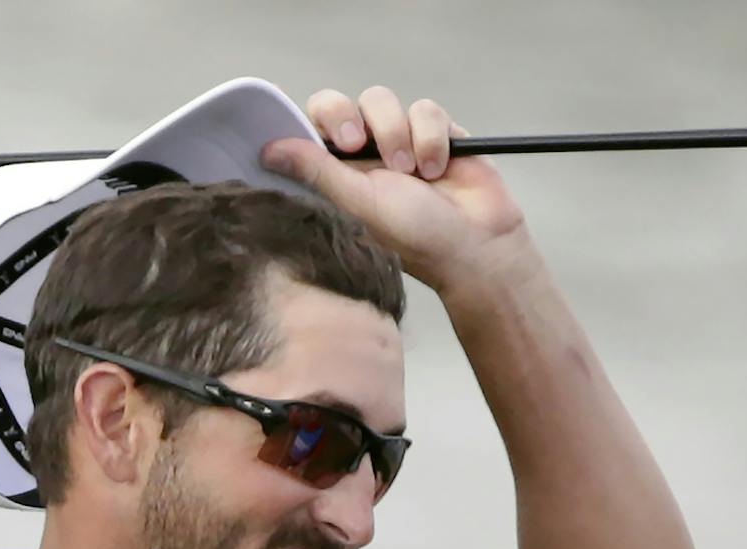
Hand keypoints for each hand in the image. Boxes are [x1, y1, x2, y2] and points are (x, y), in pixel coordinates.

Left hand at [262, 87, 527, 293]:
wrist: (478, 248)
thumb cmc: (417, 239)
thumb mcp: (358, 205)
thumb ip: (316, 172)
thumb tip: (267, 151)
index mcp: (341, 173)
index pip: (315, 125)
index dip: (322, 118)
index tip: (338, 139)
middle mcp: (367, 155)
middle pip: (346, 104)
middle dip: (358, 120)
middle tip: (361, 144)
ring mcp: (402, 143)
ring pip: (385, 101)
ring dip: (400, 134)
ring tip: (415, 173)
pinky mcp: (436, 135)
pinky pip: (426, 109)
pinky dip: (432, 137)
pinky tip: (439, 167)